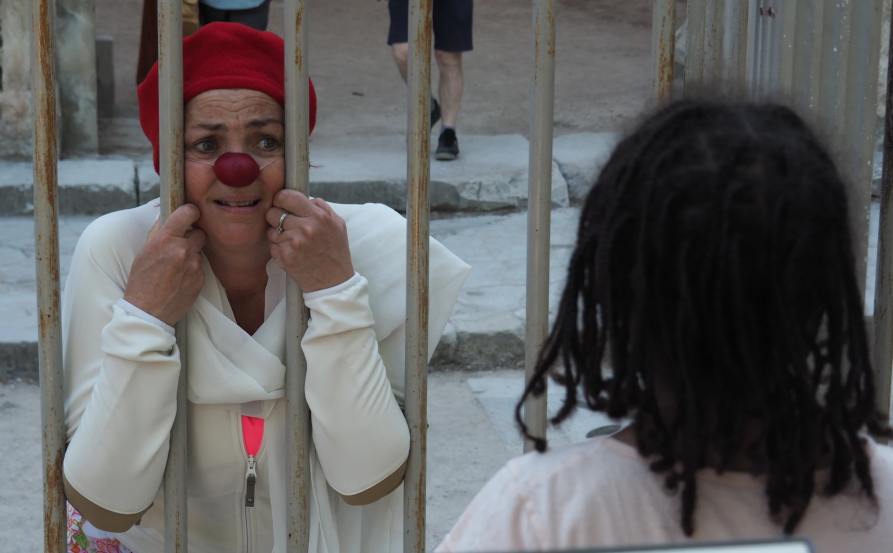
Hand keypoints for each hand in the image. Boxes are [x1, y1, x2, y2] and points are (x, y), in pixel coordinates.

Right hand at [123, 205, 206, 325]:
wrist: (148, 311)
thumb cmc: (141, 281)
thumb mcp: (144, 252)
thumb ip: (158, 232)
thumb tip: (167, 215)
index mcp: (165, 239)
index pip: (188, 213)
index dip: (191, 212)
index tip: (191, 214)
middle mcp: (182, 249)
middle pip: (200, 233)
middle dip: (192, 237)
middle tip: (181, 246)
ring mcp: (194, 265)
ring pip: (199, 251)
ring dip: (192, 256)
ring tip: (176, 268)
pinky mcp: (201, 278)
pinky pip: (200, 267)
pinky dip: (193, 270)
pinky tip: (180, 279)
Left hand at [266, 191, 354, 292]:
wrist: (333, 282)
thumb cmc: (336, 252)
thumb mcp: (338, 225)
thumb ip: (322, 207)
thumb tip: (306, 198)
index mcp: (318, 217)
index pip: (287, 196)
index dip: (281, 198)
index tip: (282, 203)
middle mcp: (304, 228)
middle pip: (273, 212)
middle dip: (277, 217)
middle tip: (287, 225)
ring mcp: (293, 243)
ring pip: (271, 230)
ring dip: (278, 235)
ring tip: (293, 243)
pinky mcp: (284, 257)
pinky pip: (272, 245)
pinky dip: (279, 248)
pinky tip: (292, 253)